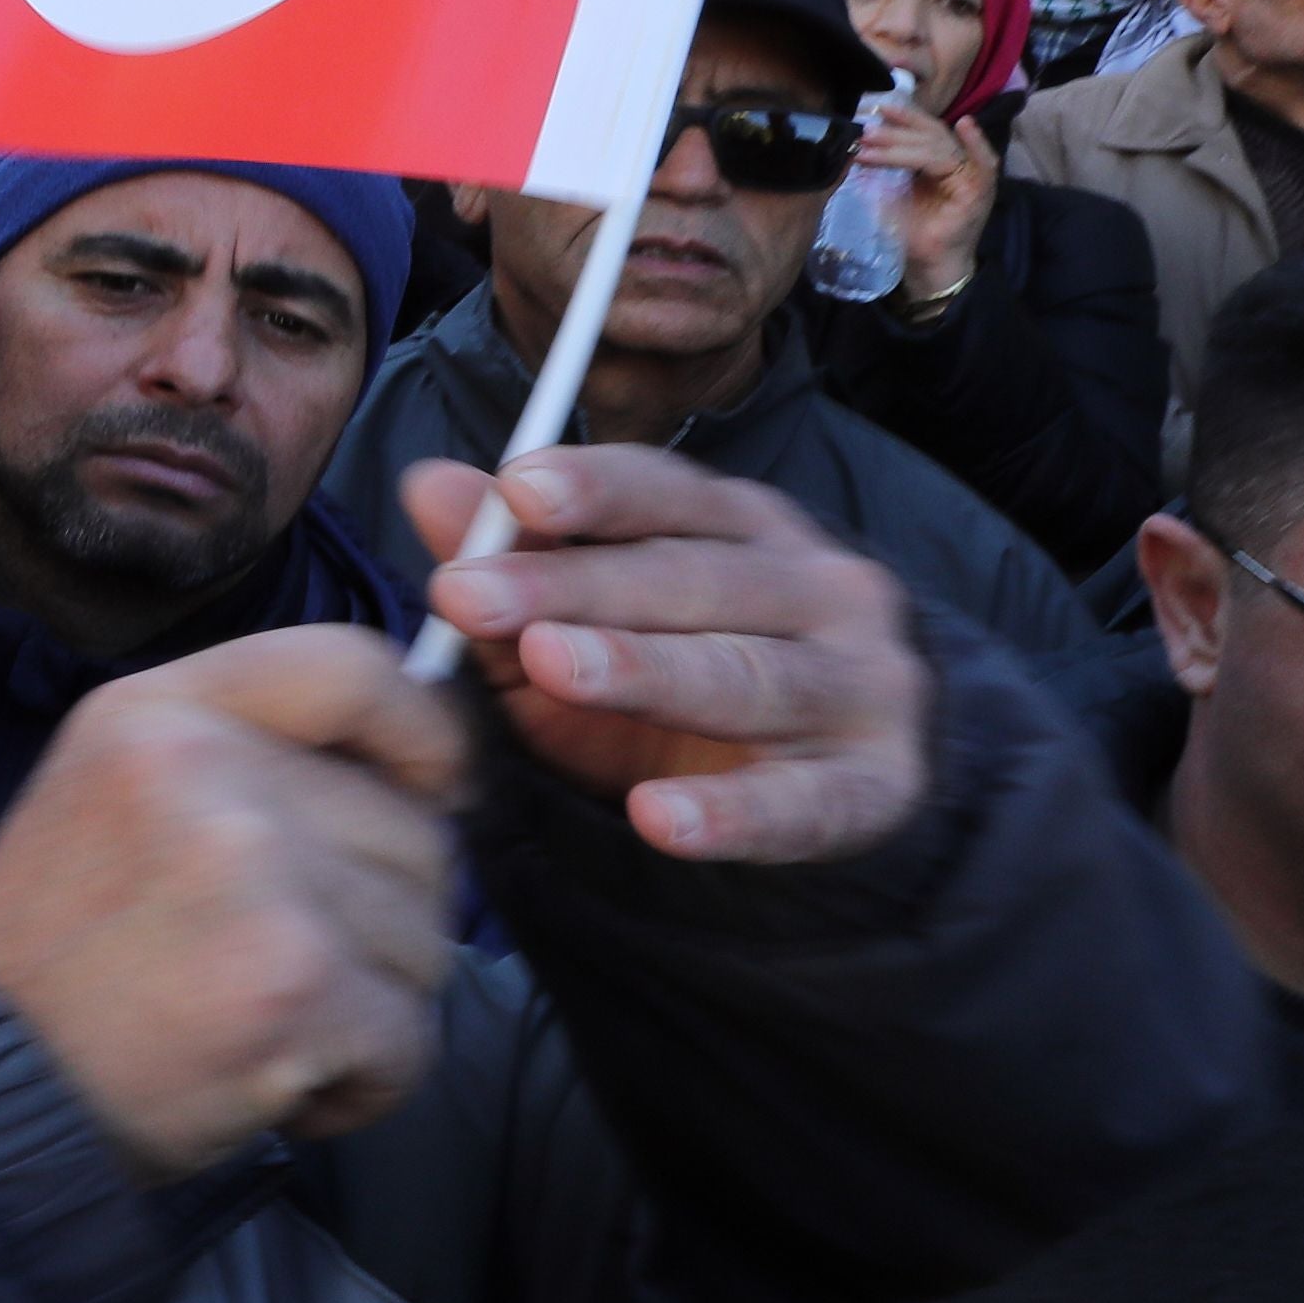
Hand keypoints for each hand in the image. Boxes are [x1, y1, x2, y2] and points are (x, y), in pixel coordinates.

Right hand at [0, 630, 469, 1179]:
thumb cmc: (58, 956)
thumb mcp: (110, 792)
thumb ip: (240, 756)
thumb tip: (423, 777)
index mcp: (157, 712)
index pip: (353, 668)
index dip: (423, 734)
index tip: (433, 793)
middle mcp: (206, 769)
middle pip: (415, 833)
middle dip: (379, 920)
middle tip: (275, 967)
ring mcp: (256, 870)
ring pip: (425, 941)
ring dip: (371, 1006)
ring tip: (263, 1025)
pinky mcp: (294, 980)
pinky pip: (410, 1036)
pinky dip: (364, 1082)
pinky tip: (277, 1084)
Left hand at [399, 448, 932, 862]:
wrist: (843, 775)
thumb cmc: (690, 673)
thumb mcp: (591, 615)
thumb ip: (516, 558)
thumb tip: (428, 484)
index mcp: (746, 528)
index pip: (668, 493)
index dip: (596, 488)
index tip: (518, 490)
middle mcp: (818, 589)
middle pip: (691, 580)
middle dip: (575, 585)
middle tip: (468, 593)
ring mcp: (859, 685)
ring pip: (745, 675)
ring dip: (645, 669)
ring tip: (552, 666)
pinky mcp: (876, 785)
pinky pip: (804, 803)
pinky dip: (733, 813)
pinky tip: (659, 818)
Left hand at [863, 98, 995, 300]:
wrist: (927, 264)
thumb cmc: (911, 231)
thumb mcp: (892, 192)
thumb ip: (885, 168)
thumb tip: (859, 146)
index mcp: (938, 162)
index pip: (924, 131)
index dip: (904, 118)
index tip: (877, 109)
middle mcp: (959, 164)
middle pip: (931, 135)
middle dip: (896, 131)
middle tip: (867, 131)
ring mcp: (972, 176)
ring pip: (940, 148)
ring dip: (905, 143)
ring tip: (874, 141)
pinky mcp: (980, 191)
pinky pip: (981, 163)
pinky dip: (975, 143)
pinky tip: (965, 126)